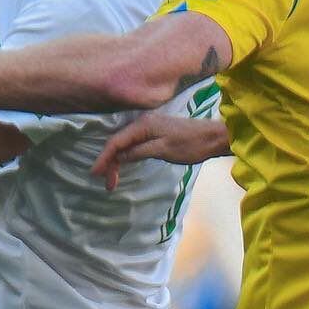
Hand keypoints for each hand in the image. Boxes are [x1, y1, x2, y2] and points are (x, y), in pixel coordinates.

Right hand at [92, 115, 227, 191]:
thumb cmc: (190, 144)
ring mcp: (148, 127)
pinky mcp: (154, 133)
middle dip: (110, 163)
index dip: (104, 158)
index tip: (95, 174)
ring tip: (112, 180)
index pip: (116, 142)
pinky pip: (133, 144)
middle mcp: (142, 123)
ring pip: (125, 145)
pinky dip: (126, 156)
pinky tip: (124, 166)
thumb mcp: (163, 150)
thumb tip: (119, 157)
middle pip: (118, 143)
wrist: (212, 138)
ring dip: (117, 161)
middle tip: (108, 184)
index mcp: (143, 125)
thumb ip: (139, 152)